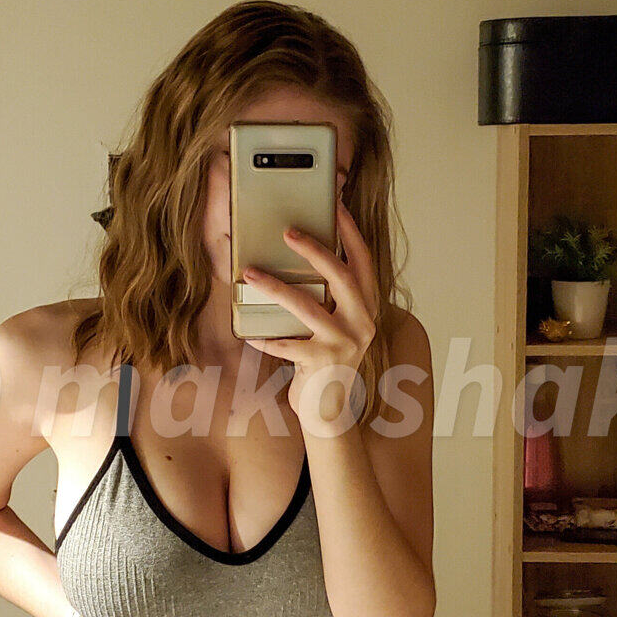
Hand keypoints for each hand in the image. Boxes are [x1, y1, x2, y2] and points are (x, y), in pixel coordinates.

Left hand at [240, 199, 378, 433]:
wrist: (329, 411)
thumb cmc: (324, 359)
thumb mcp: (333, 324)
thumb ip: (326, 296)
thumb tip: (295, 257)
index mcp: (367, 306)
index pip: (363, 260)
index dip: (350, 232)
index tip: (335, 205)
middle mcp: (362, 322)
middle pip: (342, 276)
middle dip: (314, 250)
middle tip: (287, 232)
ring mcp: (344, 343)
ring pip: (308, 307)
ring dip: (275, 288)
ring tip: (250, 273)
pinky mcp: (322, 363)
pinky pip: (288, 345)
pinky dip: (266, 337)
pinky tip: (249, 331)